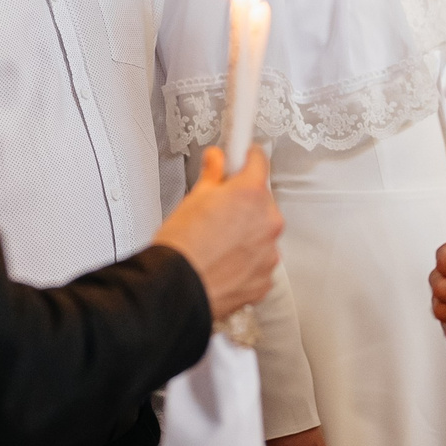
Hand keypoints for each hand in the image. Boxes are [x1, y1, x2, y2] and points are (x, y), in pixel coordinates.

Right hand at [153, 146, 281, 316]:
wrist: (177, 287)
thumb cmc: (182, 246)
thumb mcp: (193, 198)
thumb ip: (213, 174)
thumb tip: (217, 160)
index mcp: (251, 194)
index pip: (259, 161)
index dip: (245, 158)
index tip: (241, 158)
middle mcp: (267, 222)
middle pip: (262, 201)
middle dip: (243, 203)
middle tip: (218, 211)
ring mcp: (269, 253)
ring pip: (261, 234)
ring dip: (246, 234)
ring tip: (216, 242)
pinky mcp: (264, 280)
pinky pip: (259, 263)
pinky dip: (246, 262)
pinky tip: (223, 262)